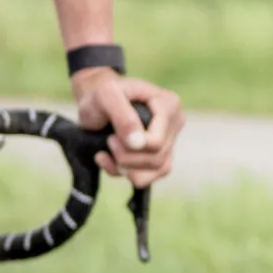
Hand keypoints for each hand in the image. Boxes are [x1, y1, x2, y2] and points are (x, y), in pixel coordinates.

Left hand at [72, 66, 180, 186]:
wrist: (98, 103)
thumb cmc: (102, 94)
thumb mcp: (106, 95)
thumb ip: (122, 116)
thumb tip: (138, 143)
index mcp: (169, 104)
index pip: (156, 142)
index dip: (131, 147)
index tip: (111, 137)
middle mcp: (175, 123)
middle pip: (156, 158)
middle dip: (126, 157)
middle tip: (108, 142)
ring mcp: (170, 142)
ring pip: (155, 171)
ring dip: (126, 168)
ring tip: (108, 152)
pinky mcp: (161, 158)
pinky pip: (150, 178)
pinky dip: (126, 174)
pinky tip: (111, 162)